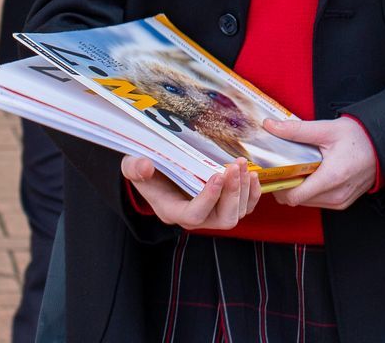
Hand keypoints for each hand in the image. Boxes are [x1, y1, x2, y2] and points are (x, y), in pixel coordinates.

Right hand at [122, 155, 260, 230]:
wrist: (154, 169)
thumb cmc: (144, 168)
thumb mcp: (131, 166)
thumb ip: (134, 168)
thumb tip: (145, 166)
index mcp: (172, 210)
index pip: (194, 215)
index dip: (208, 198)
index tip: (217, 176)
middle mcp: (195, 217)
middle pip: (223, 219)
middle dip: (233, 194)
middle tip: (234, 167)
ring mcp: (212, 212)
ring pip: (238, 213)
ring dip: (244, 190)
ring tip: (242, 165)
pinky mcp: (223, 204)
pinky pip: (245, 207)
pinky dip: (253, 193)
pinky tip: (252, 174)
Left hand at [263, 117, 378, 210]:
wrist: (382, 146)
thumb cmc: (358, 137)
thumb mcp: (326, 129)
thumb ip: (296, 130)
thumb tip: (270, 126)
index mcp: (332, 177)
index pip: (294, 196)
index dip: (278, 186)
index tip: (272, 172)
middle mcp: (336, 194)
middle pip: (297, 200)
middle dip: (285, 186)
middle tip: (279, 167)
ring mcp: (341, 201)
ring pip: (306, 203)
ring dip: (297, 189)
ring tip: (294, 169)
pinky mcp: (343, 202)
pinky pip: (317, 202)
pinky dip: (309, 191)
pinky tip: (308, 174)